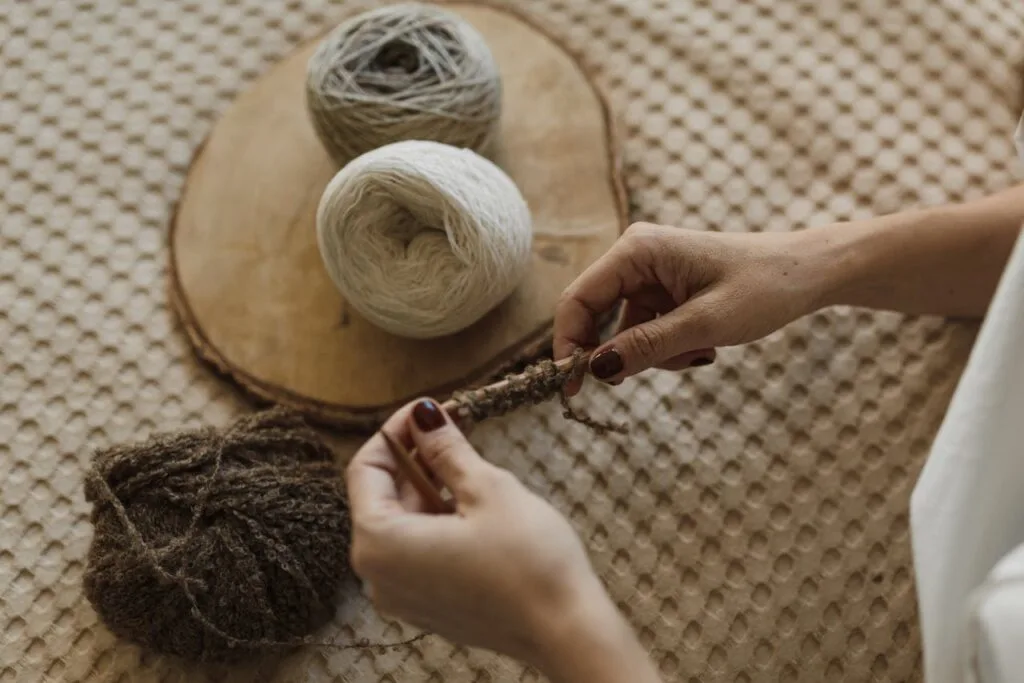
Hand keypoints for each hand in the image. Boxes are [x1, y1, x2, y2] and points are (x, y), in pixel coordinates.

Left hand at [346, 399, 661, 681]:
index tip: (429, 409)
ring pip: (403, 522)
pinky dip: (437, 518)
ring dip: (430, 485)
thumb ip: (446, 449)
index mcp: (379, 543)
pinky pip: (418, 550)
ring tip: (468, 457)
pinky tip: (471, 499)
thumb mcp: (486, 489)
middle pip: (382, 496)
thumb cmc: (529, 561)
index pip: (366, 469)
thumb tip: (424, 414)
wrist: (566, 631)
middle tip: (455, 423)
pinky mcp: (428, 606)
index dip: (397, 431)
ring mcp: (402, 596)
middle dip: (416, 457)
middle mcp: (377, 575)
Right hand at [555, 222, 826, 391]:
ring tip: (699, 353)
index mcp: (638, 250)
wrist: (810, 274)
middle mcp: (636, 257)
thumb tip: (595, 371)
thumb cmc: (764, 286)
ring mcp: (651, 275)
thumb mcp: (705, 324)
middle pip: (595, 315)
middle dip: (616, 353)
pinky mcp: (666, 291)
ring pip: (624, 331)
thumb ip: (648, 346)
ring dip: (653, 354)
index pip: (579, 299)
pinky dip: (669, 348)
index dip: (567, 343)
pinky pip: (647, 330)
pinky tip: (704, 346)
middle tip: (627, 384)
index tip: (570, 388)